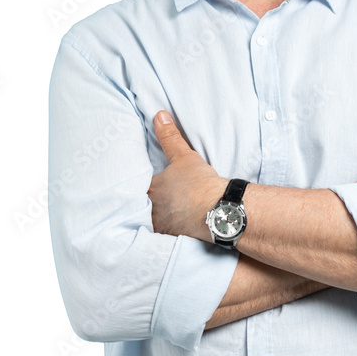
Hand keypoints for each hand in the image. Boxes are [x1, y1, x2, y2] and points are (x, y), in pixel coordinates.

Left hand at [148, 111, 224, 240]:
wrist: (220, 210)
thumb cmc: (200, 184)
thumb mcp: (184, 157)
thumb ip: (169, 137)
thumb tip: (159, 116)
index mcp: (151, 190)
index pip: (136, 187)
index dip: (140, 185)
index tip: (146, 185)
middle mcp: (152, 210)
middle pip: (142, 207)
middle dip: (146, 204)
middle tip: (155, 202)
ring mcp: (162, 227)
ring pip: (153, 222)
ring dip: (157, 219)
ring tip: (164, 216)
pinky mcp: (175, 239)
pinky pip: (165, 236)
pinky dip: (169, 232)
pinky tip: (175, 230)